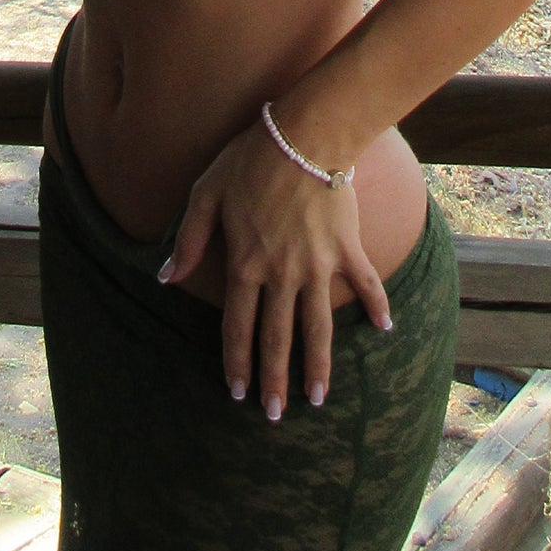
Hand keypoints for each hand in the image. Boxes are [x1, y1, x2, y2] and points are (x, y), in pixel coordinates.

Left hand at [161, 118, 391, 419]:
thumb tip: (166, 277)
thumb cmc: (250, 160)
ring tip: (318, 399)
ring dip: (318, 366)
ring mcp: (318, 265)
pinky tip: (385, 330)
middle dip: (275, 381)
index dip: (236, 363)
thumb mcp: (205, 193)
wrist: (304, 134)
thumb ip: (188, 239)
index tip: (236, 392)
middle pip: (277, 338)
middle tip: (276, 415)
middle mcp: (282, 274)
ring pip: (318, 327)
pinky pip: (365, 284)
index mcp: (246, 264)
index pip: (238, 326)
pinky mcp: (347, 248)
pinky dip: (377, 307)